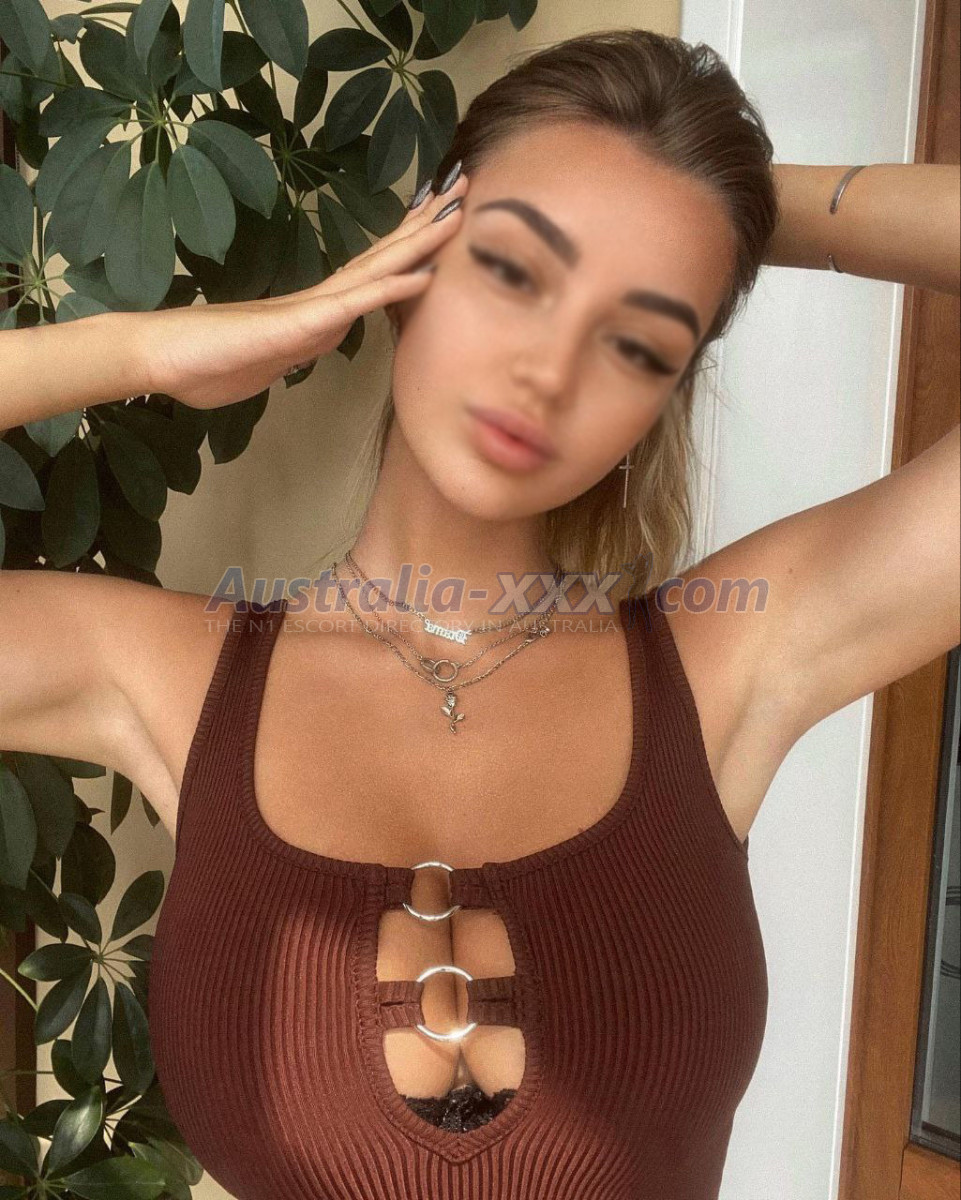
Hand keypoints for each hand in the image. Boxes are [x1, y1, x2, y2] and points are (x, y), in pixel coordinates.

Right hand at [136, 173, 468, 408]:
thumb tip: (319, 339)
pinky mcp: (298, 326)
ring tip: (455, 211)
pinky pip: (352, 306)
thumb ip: (298, 346)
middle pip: (381, 257)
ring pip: (375, 271)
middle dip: (424, 226)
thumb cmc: (210, 361)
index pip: (371, 273)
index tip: (440, 221)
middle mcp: (318, 302)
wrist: (162, 359)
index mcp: (314, 312)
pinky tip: (423, 276)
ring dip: (418, 243)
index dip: (408, 247)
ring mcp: (309, 310)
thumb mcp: (271, 359)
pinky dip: (390, 290)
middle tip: (462, 186)